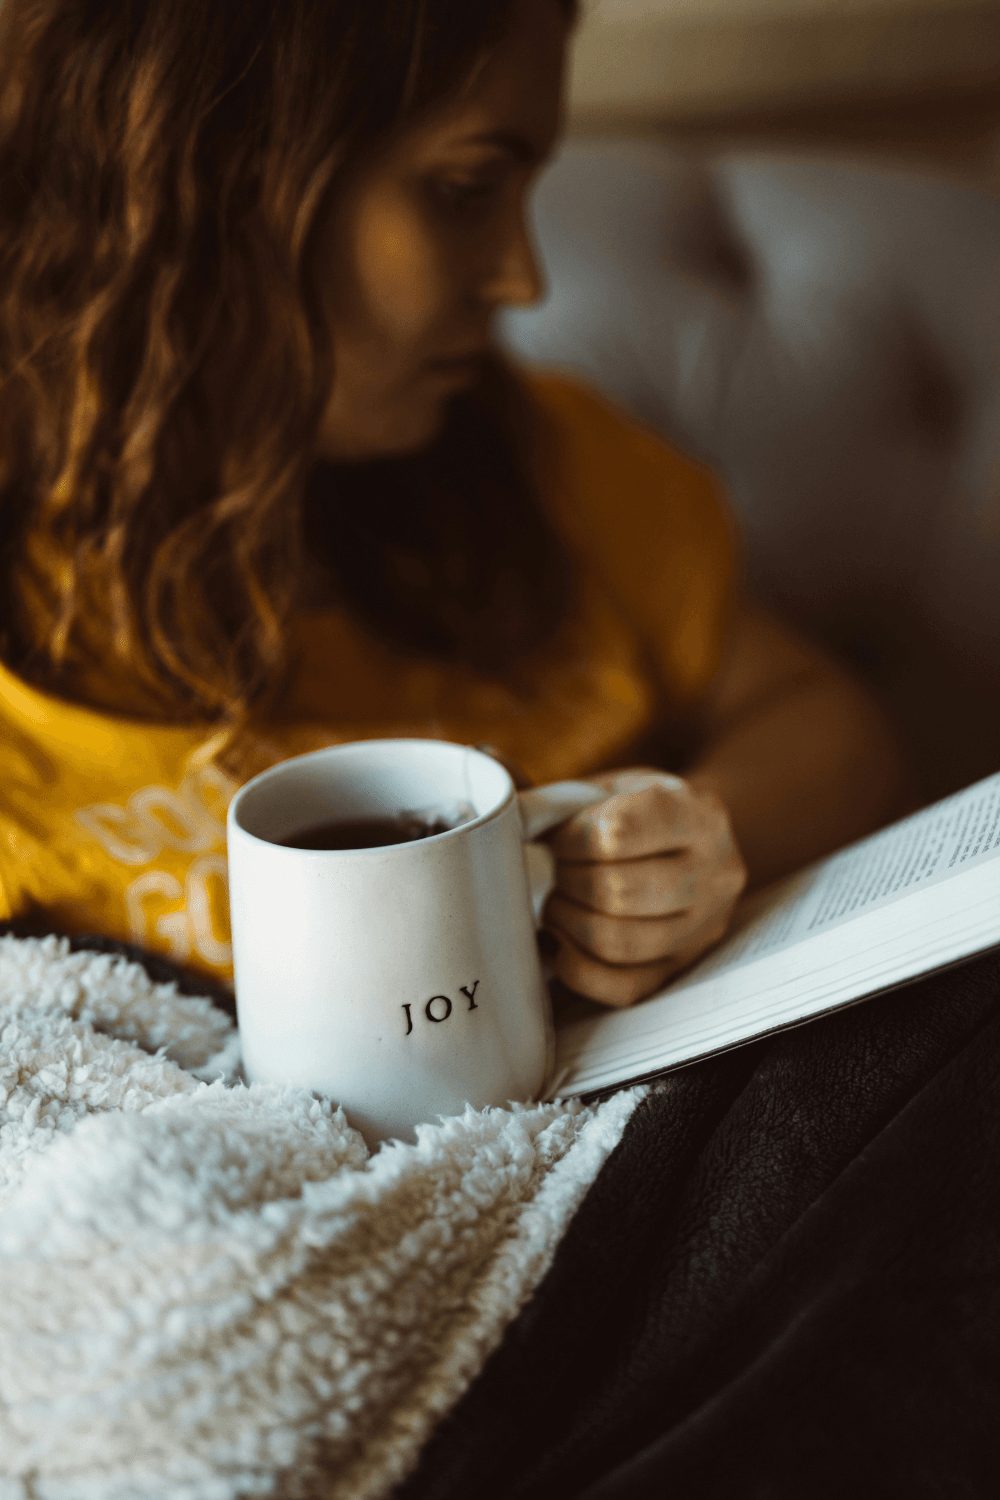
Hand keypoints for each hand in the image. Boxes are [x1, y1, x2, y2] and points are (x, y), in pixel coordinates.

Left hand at [541, 768, 746, 1006]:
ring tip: (560, 900)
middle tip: (559, 869)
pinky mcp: (681, 971)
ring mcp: (703, 929)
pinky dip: (575, 967)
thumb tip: (484, 759)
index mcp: (698, 814)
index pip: (618, 833)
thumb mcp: (607, 790)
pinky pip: (621, 988)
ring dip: (568, 922)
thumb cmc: (635, 815)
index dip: (571, 838)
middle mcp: (715, 873)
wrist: (696, 847)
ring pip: (617, 943)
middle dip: (569, 881)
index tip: (561, 835)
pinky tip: (560, 941)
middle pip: (617, 892)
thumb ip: (550, 790)